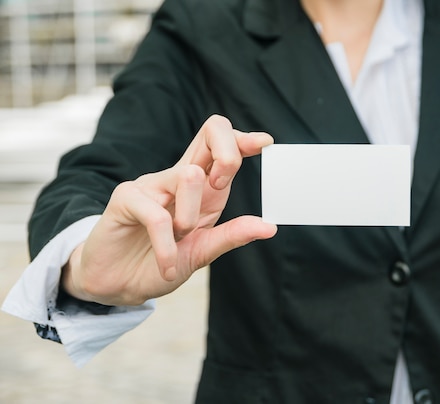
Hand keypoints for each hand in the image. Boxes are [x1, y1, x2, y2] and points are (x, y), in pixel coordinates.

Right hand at [61, 115, 276, 305]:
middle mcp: (177, 177)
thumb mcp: (202, 252)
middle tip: (220, 188)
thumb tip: (269, 227)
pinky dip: (167, 248)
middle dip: (229, 155)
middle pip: (211, 131)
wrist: (118, 286)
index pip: (221, 144)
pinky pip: (158, 216)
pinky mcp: (125, 197)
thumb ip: (232, 236)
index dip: (243, 139)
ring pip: (189, 176)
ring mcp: (151, 183)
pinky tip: (166, 265)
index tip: (265, 143)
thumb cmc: (158, 263)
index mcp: (201, 186)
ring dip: (190, 217)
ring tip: (179, 241)